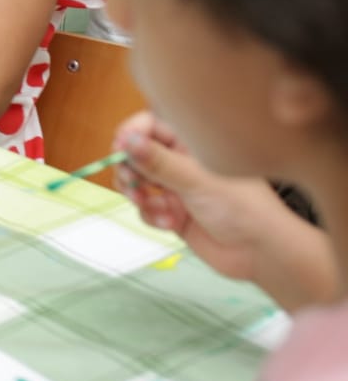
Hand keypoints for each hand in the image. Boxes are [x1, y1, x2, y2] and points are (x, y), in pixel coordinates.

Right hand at [114, 112, 291, 285]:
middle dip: (130, 170)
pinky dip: (151, 216)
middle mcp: (180, 163)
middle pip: (136, 155)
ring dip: (139, 196)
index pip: (149, 126)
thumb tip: (125, 141)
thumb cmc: (242, 208)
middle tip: (132, 184)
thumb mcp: (196, 180)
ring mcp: (175, 189)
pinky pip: (145, 209)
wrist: (261, 253)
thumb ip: (158, 162)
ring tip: (153, 207)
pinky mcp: (171, 213)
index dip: (131, 135)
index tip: (119, 150)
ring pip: (137, 183)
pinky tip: (169, 224)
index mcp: (191, 145)